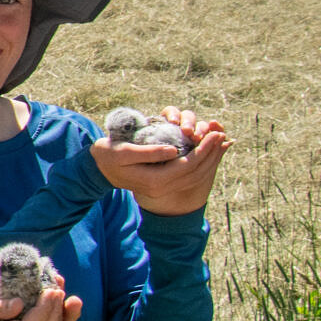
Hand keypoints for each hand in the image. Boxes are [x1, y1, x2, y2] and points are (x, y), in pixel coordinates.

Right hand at [93, 107, 229, 215]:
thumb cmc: (108, 155)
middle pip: (196, 172)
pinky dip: (202, 164)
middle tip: (222, 134)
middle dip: (211, 153)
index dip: (204, 150)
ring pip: (195, 176)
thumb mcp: (124, 151)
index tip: (214, 133)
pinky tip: (208, 152)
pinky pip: (189, 175)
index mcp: (154, 181)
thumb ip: (149, 152)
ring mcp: (163, 187)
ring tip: (219, 142)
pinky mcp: (164, 183)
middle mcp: (162, 187)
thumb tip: (174, 150)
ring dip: (210, 159)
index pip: (187, 166)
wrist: (99, 169)